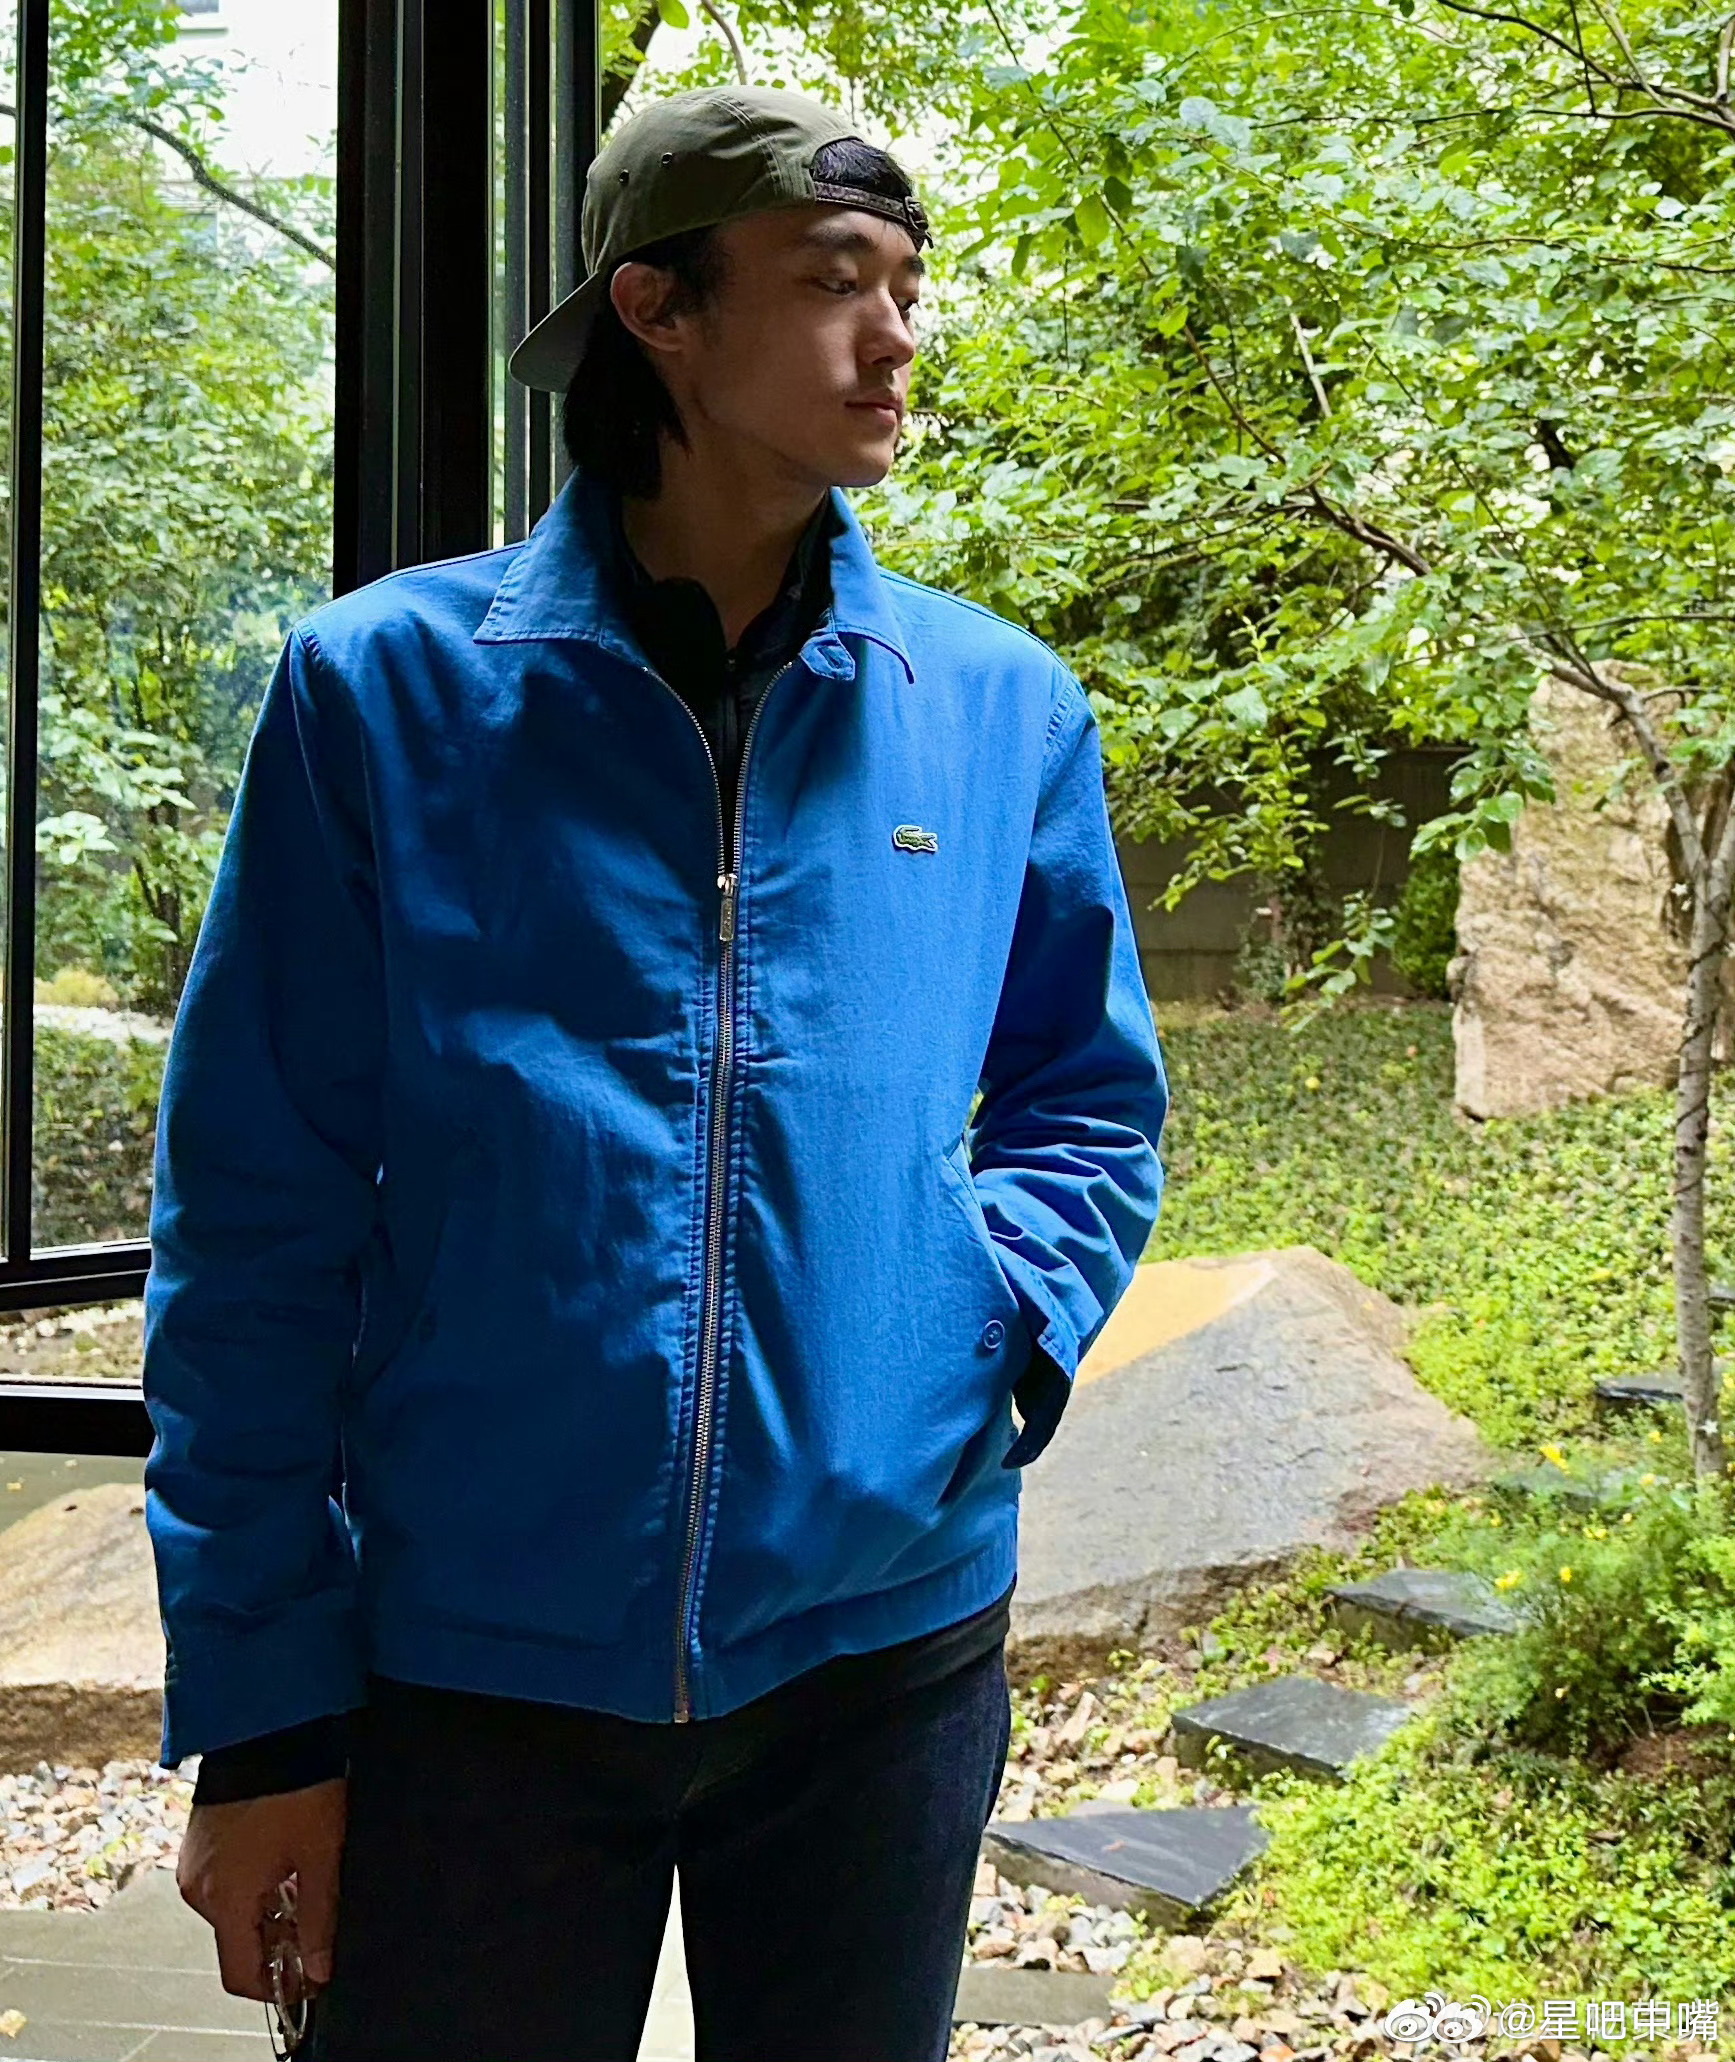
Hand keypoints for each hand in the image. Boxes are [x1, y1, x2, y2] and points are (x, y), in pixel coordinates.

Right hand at [177, 1778, 347, 2001]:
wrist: (268, 1726)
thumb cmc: (296, 1786)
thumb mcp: (321, 1853)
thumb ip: (320, 1918)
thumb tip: (321, 1969)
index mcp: (224, 1900)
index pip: (240, 1975)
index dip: (277, 1986)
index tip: (310, 1977)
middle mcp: (197, 1889)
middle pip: (237, 1941)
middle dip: (278, 1940)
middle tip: (317, 1915)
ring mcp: (192, 1864)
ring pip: (231, 1911)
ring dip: (266, 1909)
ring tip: (304, 1876)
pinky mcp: (196, 1843)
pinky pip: (222, 1883)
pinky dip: (251, 1884)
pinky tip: (281, 1858)